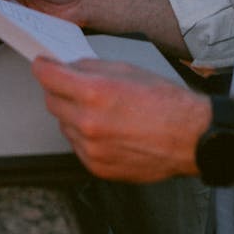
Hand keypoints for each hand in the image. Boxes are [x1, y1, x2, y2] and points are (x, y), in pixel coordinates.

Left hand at [32, 57, 208, 181]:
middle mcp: (88, 122)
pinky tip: (106, 129)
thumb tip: (70, 67)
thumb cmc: (166, 102)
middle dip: (58, 90)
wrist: (191, 138)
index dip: (43, 68)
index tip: (43, 65)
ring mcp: (91, 149)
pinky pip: (77, 146)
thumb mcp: (128, 69)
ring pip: (63, 125)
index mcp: (94, 93)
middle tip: (71, 84)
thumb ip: (92, 68)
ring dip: (72, 114)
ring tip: (99, 109)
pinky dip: (84, 136)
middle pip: (51, 102)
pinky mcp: (97, 167)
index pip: (48, 77)